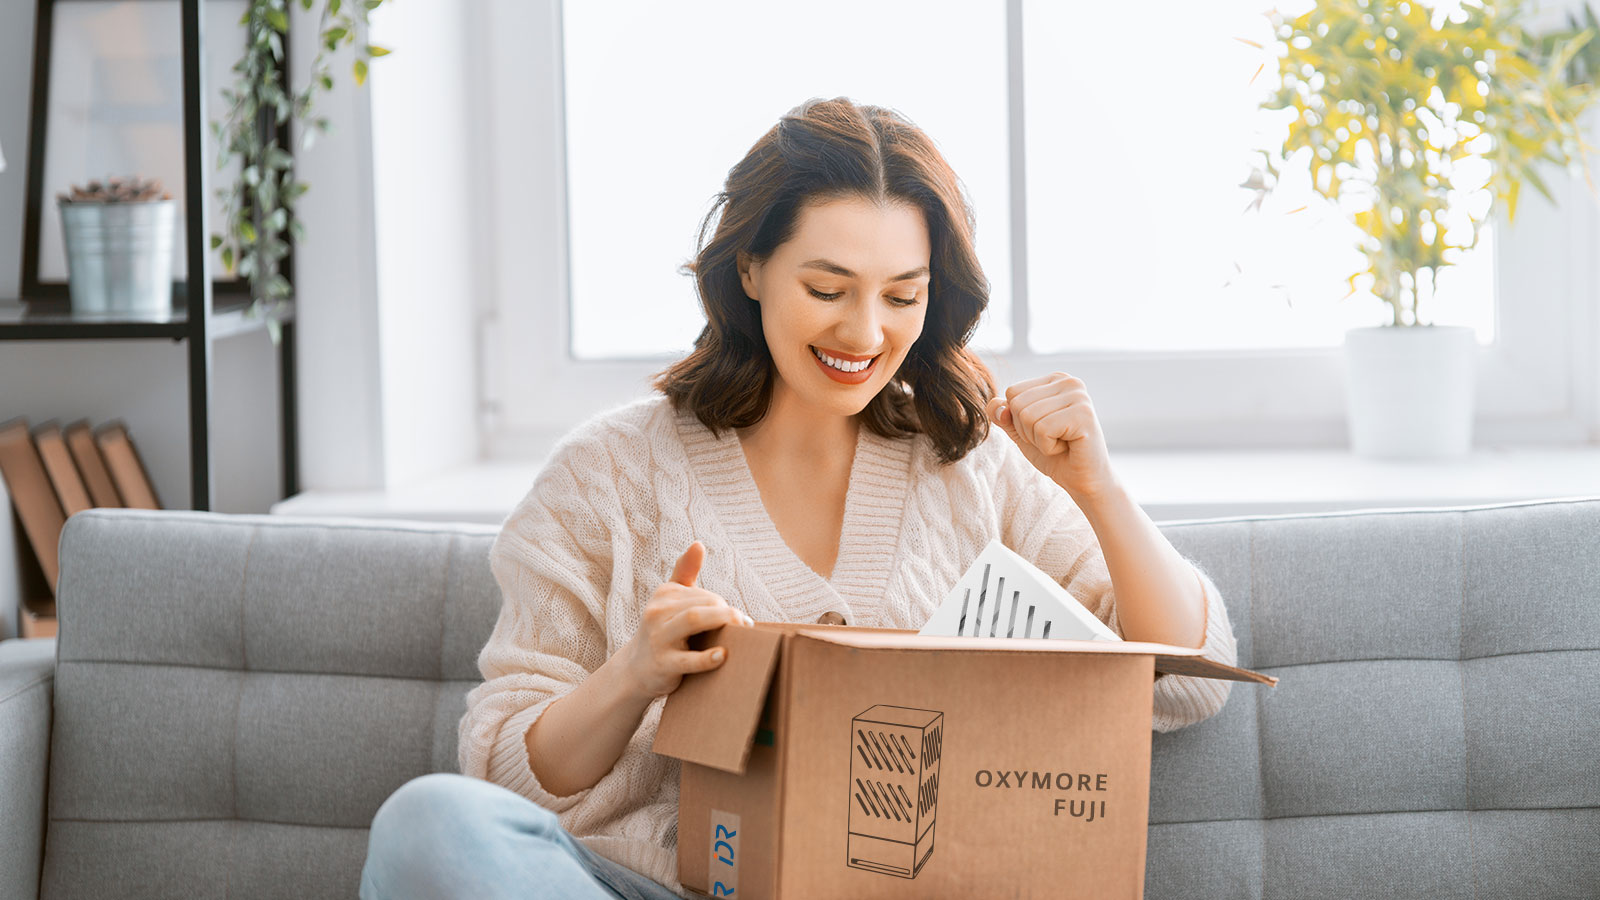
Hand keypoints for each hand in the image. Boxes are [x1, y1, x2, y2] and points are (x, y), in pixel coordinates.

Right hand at [622, 541, 752, 699]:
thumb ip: (685, 572)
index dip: (725, 606)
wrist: (636, 670)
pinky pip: (687, 659)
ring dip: (722, 622)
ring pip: (693, 620)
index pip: (704, 594)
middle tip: (745, 628)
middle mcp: (657, 612)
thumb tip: (698, 544)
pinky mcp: (662, 664)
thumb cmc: (663, 631)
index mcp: (664, 594)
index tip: (741, 620)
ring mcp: (658, 638)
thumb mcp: (670, 600)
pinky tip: (722, 656)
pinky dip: (706, 658)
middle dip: (727, 614)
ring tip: (743, 632)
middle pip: (702, 604)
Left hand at [986, 372, 1118, 503]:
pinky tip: (1067, 447)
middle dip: (1027, 431)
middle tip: (1053, 439)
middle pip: (1017, 403)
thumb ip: (1004, 416)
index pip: (1012, 392)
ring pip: (1027, 416)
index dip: (1019, 420)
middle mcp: (1069, 382)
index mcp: (1055, 380)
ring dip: (1038, 440)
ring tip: (1061, 443)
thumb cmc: (1056, 455)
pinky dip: (1048, 447)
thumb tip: (994, 405)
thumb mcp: (1021, 432)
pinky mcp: (1084, 415)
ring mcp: (1079, 396)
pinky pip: (1042, 429)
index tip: (1044, 430)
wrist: (1083, 480)